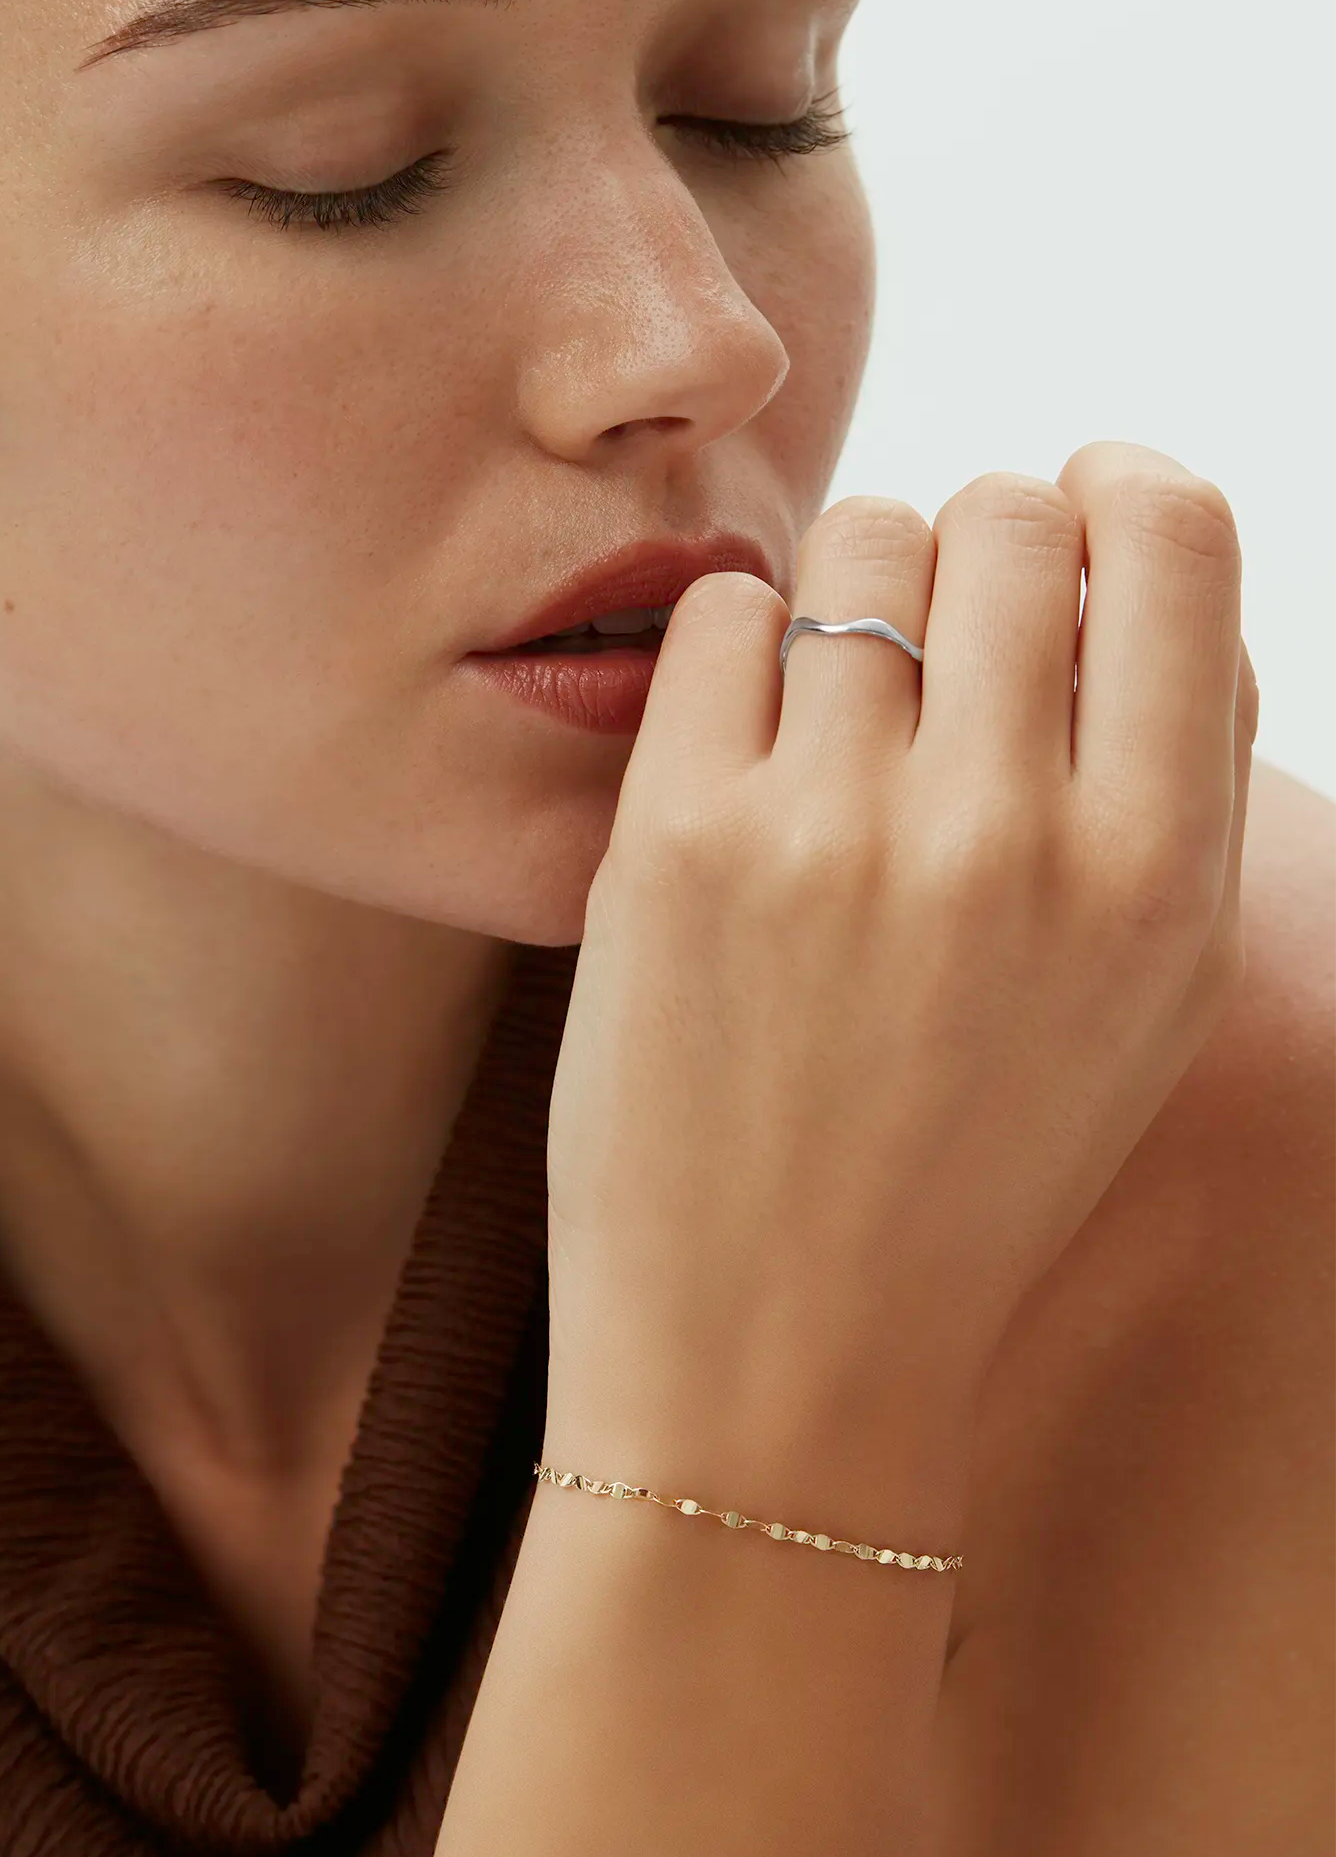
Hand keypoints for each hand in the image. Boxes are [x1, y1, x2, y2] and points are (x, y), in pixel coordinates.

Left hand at [545, 444, 1257, 1424]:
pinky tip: (747, 739)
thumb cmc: (971, 1172)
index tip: (1078, 529)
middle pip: (1007, 514)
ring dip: (855, 586)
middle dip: (979, 545)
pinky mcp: (677, 844)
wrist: (777, 1357)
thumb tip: (1145, 569)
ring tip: (839, 692)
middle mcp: (1009, 835)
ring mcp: (833, 833)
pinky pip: (723, 615)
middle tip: (940, 637)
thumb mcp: (1143, 1003)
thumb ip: (1175, 783)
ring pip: (860, 543)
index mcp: (1160, 873)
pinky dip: (742, 645)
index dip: (1122, 499)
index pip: (1179, 535)